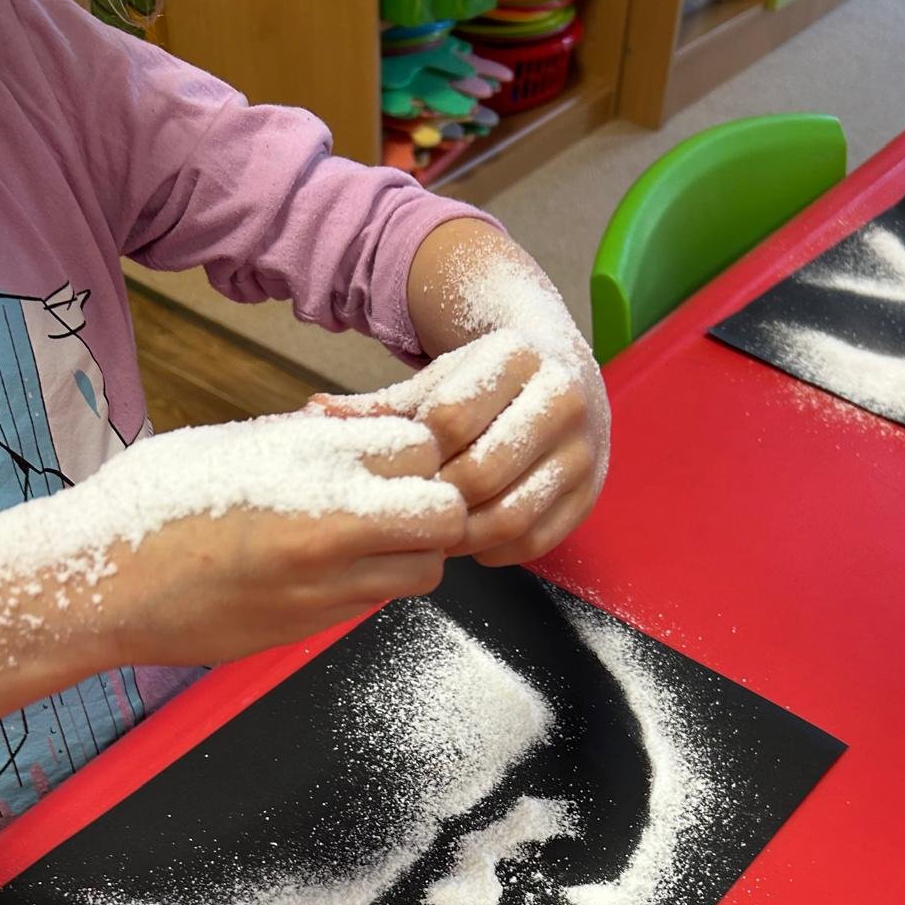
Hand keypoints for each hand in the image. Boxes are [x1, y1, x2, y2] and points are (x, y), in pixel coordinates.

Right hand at [90, 412, 466, 666]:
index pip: (423, 445)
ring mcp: (327, 581)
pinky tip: (330, 570)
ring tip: (369, 542)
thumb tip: (356, 435)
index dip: (417, 453)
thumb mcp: (236, 442)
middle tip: (403, 506)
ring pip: (426, 569)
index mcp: (310, 456)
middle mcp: (332, 518)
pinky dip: (373, 585)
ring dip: (412, 554)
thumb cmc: (151, 501)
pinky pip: (377, 602)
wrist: (101, 580)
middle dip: (436, 507)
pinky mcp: (313, 625)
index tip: (393, 460)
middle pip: (445, 512)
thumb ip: (309, 442)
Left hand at [316, 222, 610, 568]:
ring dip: (466, 535)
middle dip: (439, 500)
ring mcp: (583, 448)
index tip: (405, 466)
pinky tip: (476, 541)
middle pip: (482, 471)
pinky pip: (538, 538)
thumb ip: (378, 407)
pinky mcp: (591, 492)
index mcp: (516, 354)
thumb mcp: (433, 384)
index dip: (418, 453)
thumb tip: (314, 415)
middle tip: (416, 510)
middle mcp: (562, 396)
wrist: (560, 374)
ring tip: (440, 530)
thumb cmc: (483, 385)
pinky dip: (499, 550)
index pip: (450, 418)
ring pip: (513, 512)